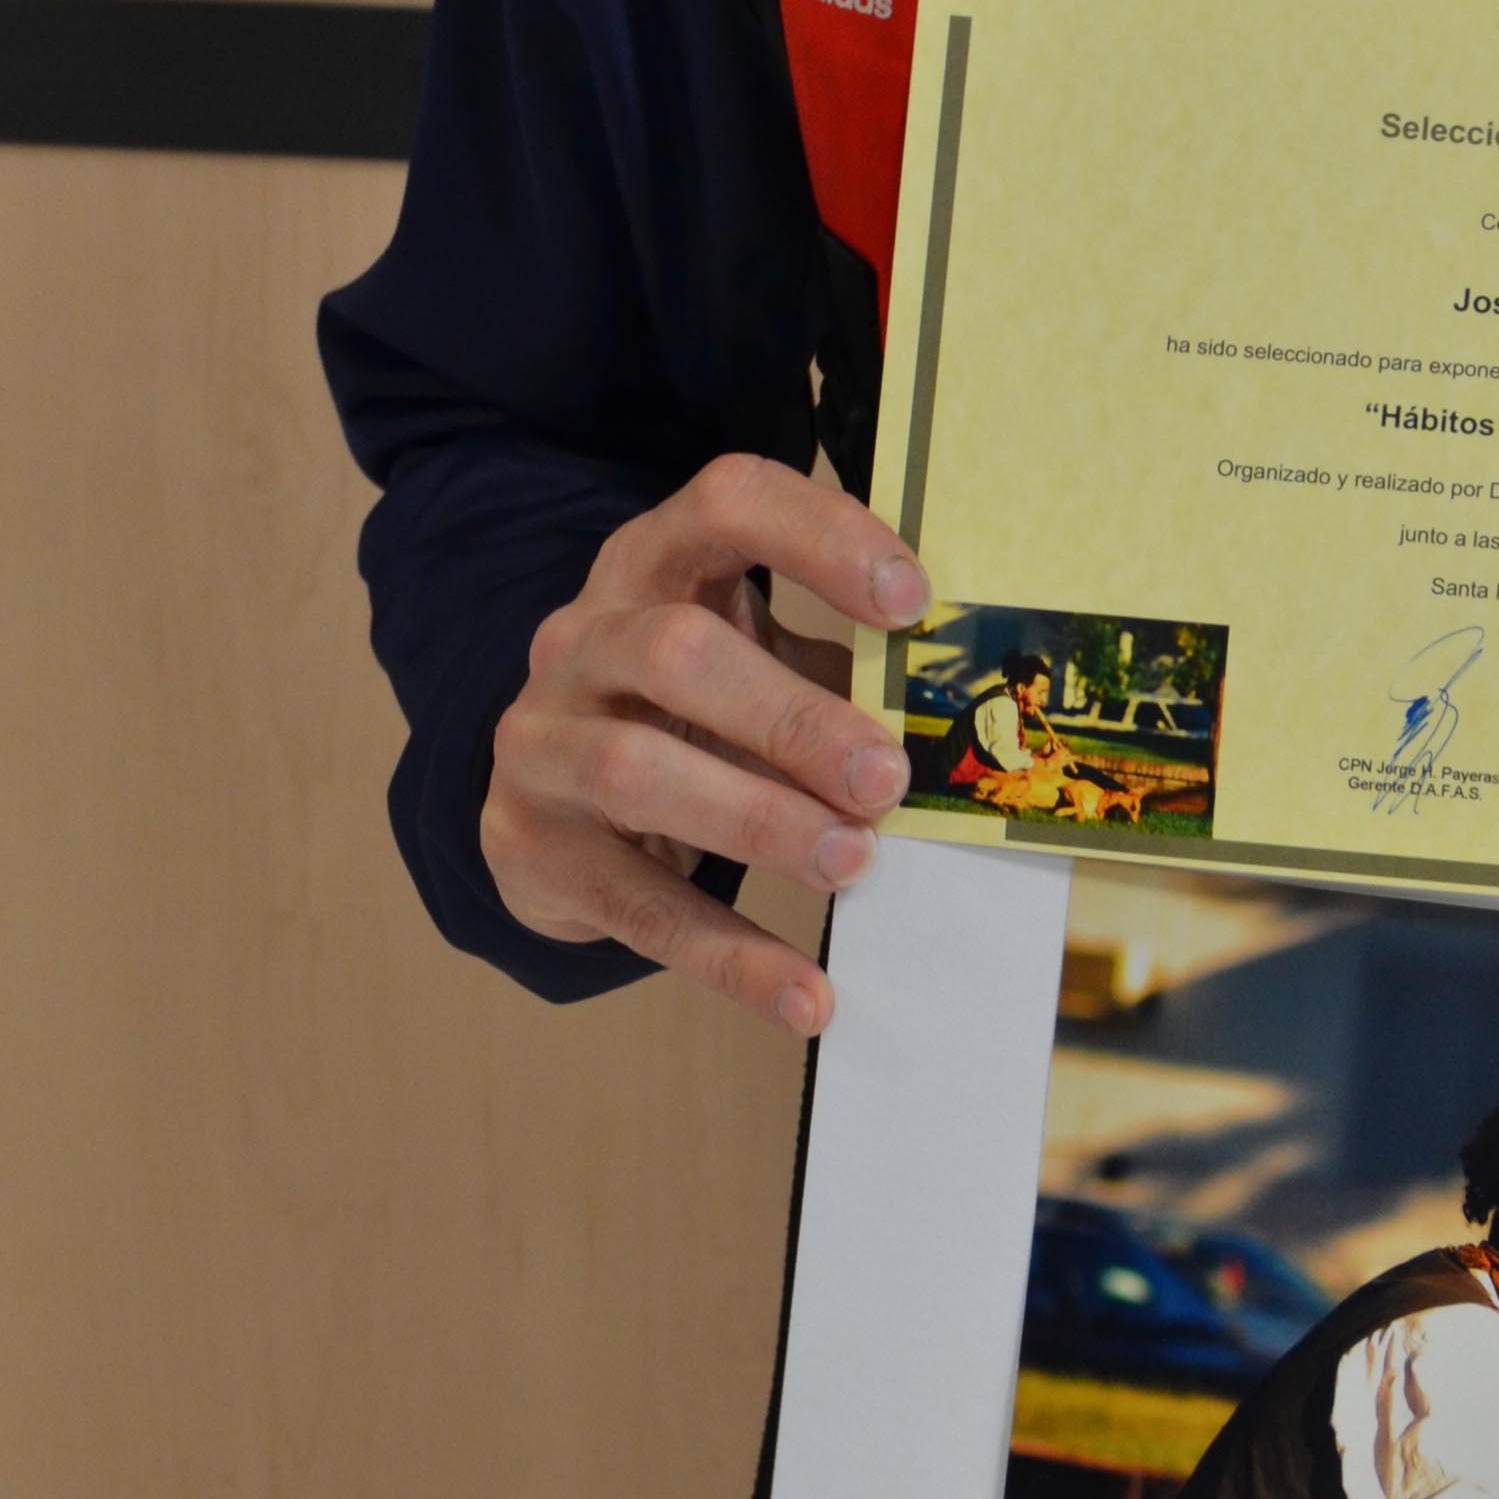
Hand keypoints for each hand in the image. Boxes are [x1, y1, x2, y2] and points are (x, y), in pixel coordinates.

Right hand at [481, 454, 927, 1029]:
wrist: (546, 798)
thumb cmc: (685, 712)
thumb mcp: (751, 660)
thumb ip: (837, 669)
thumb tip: (968, 713)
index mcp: (653, 564)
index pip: (727, 503)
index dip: (820, 538)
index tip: (913, 602)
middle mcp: (582, 638)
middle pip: (676, 652)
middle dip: (792, 717)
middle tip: (888, 778)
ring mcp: (541, 742)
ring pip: (636, 771)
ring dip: (758, 821)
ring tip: (853, 862)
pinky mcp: (530, 848)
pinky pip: (634, 908)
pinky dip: (728, 957)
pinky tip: (806, 995)